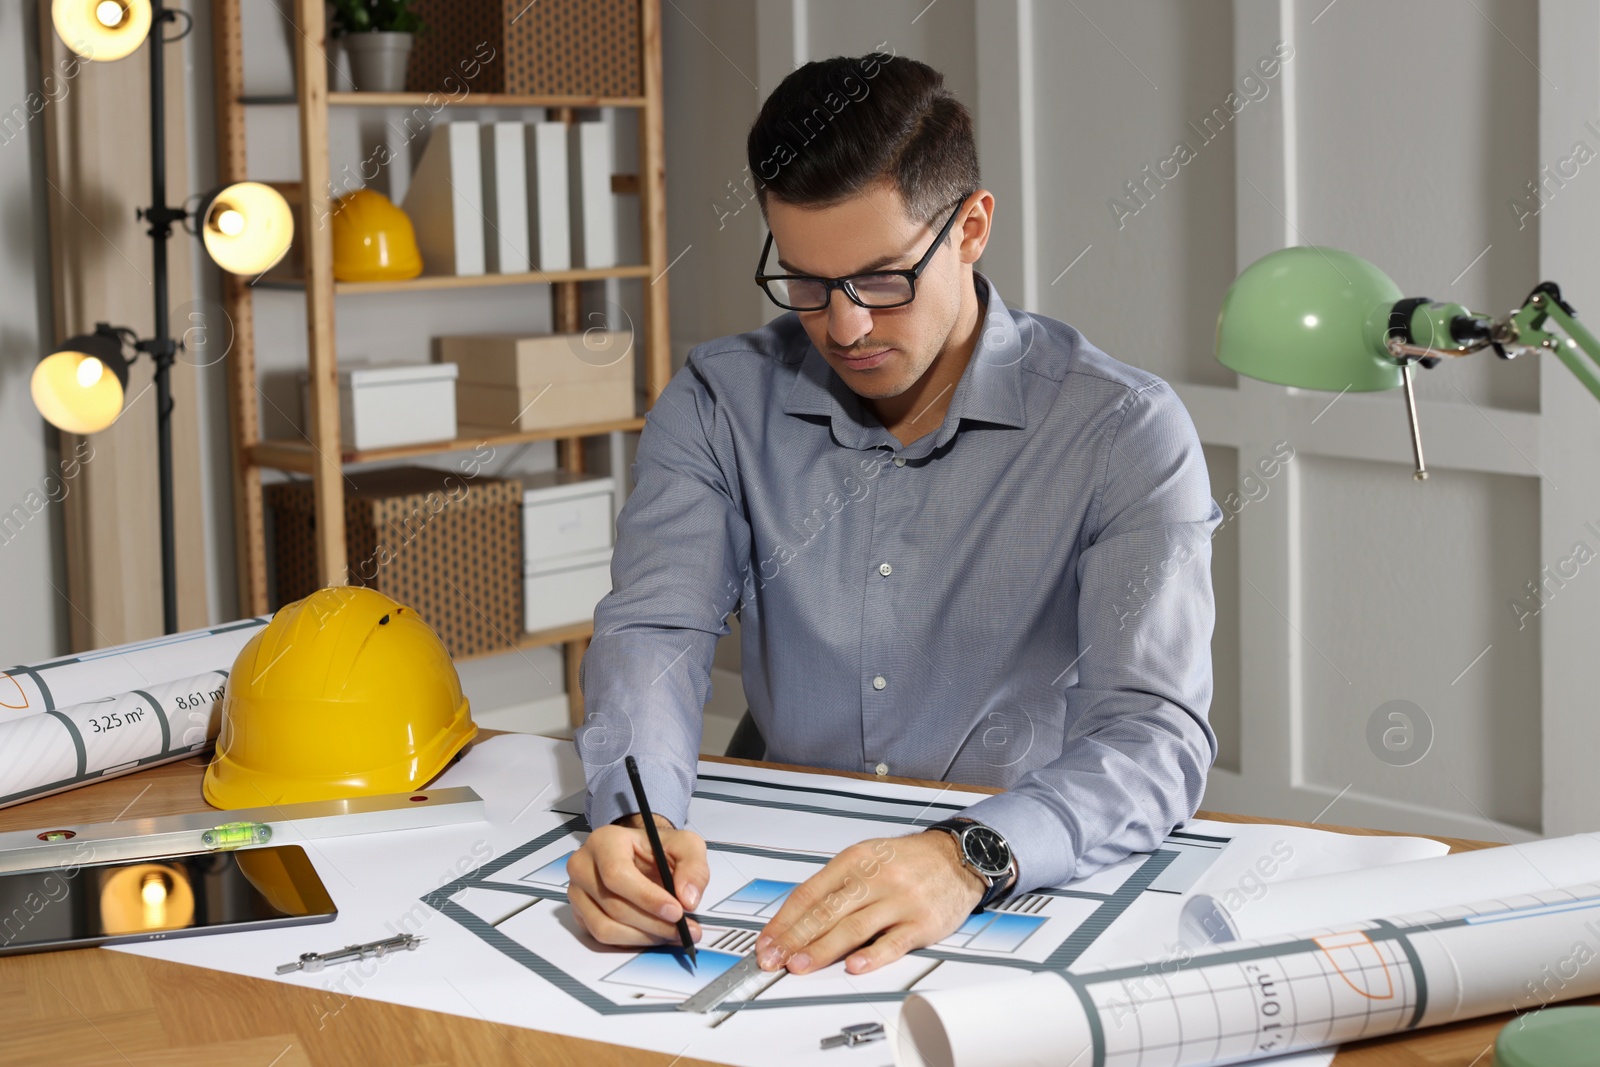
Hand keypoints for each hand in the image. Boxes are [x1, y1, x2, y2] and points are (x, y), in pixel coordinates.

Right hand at [567, 814, 710, 946]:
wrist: (641, 856)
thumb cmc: (658, 849)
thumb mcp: (685, 846)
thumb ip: (693, 867)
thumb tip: (688, 899)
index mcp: (605, 841)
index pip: (617, 874)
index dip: (647, 897)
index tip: (676, 911)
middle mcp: (583, 866)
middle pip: (613, 905)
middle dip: (653, 923)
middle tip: (684, 929)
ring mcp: (577, 893)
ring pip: (606, 927)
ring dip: (644, 937)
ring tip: (672, 933)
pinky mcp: (580, 914)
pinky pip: (603, 938)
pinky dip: (632, 941)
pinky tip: (655, 934)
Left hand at [753, 830, 987, 975]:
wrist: (958, 856)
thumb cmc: (908, 861)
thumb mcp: (867, 857)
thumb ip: (836, 885)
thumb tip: (797, 919)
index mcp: (855, 860)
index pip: (809, 893)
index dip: (784, 920)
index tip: (767, 941)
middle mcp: (875, 878)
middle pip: (826, 911)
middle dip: (794, 938)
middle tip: (773, 959)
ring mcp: (899, 900)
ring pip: (853, 927)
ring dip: (822, 950)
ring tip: (799, 966)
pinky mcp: (922, 922)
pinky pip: (894, 942)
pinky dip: (872, 956)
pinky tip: (854, 966)